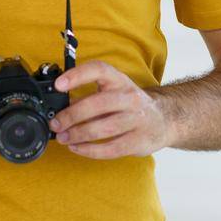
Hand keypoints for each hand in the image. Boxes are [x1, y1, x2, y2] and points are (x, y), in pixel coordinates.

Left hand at [49, 60, 170, 158]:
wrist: (164, 119)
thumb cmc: (129, 105)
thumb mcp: (113, 93)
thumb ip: (89, 98)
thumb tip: (60, 110)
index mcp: (119, 80)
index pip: (99, 70)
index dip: (77, 75)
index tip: (59, 84)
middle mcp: (130, 97)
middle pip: (97, 104)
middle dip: (72, 115)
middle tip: (56, 124)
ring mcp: (137, 119)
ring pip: (103, 128)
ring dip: (79, 134)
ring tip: (63, 138)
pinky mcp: (139, 141)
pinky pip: (111, 149)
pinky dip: (90, 150)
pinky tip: (77, 148)